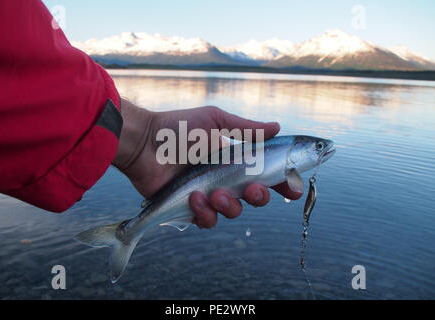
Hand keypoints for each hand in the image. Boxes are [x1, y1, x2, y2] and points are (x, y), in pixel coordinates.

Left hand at [113, 99, 301, 227]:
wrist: (145, 143)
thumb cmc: (178, 128)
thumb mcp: (215, 121)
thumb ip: (247, 129)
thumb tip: (278, 127)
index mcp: (235, 159)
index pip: (266, 174)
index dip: (283, 183)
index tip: (293, 188)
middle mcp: (225, 179)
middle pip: (255, 198)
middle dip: (259, 197)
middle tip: (251, 190)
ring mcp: (209, 195)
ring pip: (234, 212)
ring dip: (229, 206)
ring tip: (214, 193)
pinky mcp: (191, 208)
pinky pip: (208, 221)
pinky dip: (205, 213)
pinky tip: (195, 197)